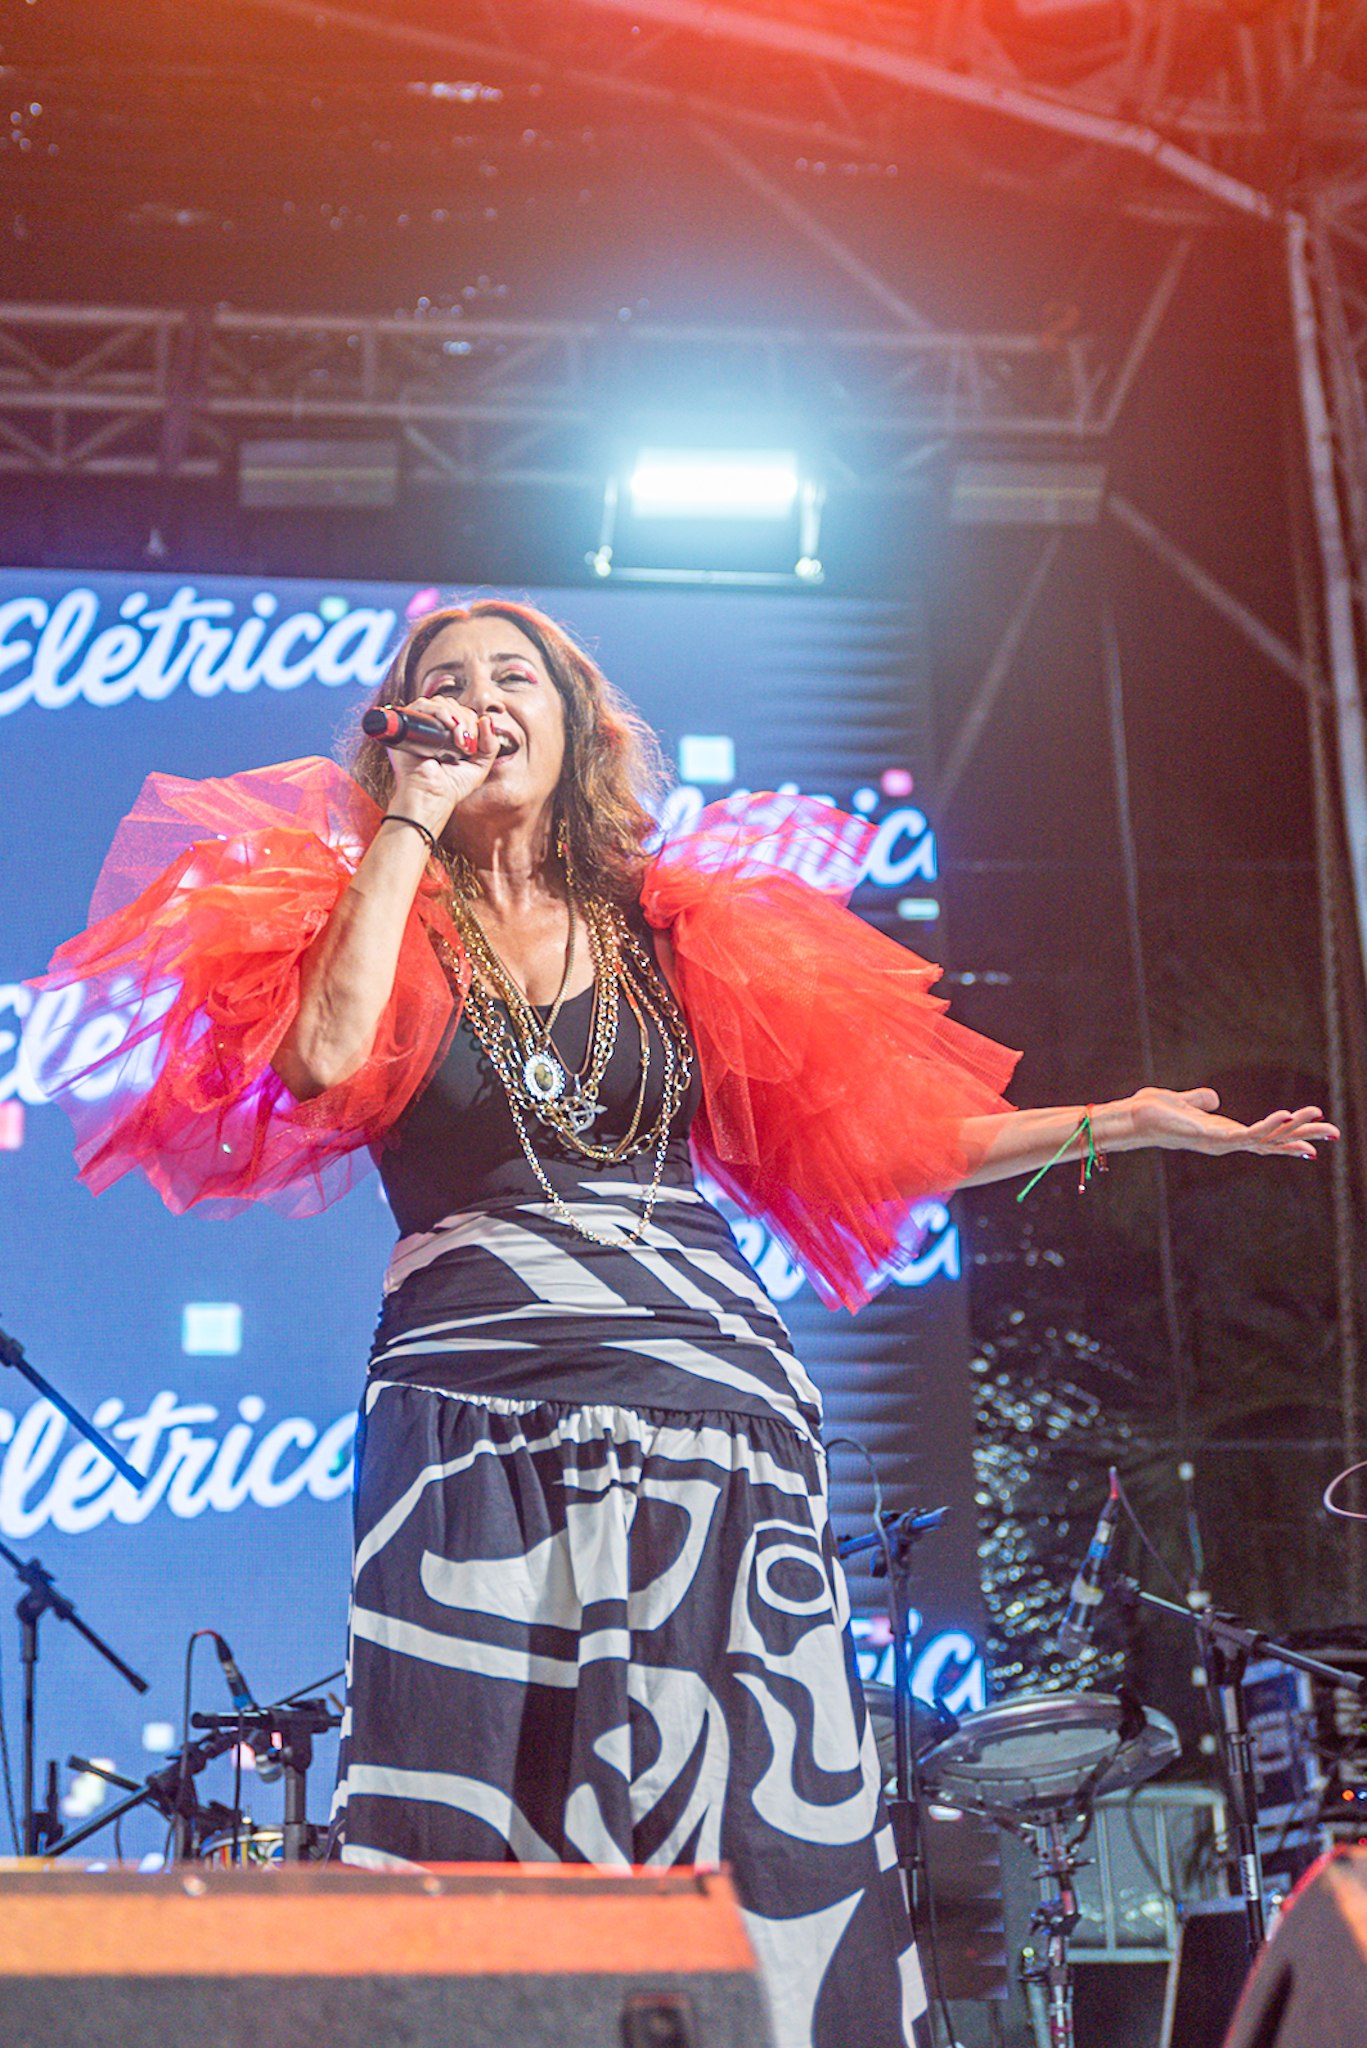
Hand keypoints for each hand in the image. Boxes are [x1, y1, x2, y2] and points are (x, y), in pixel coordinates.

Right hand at [385, 699, 500, 831]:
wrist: (431, 798)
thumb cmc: (451, 786)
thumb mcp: (480, 765)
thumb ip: (490, 743)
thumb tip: (487, 718)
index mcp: (446, 734)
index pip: (461, 712)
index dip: (471, 721)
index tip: (472, 745)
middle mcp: (431, 728)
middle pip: (452, 704)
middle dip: (465, 720)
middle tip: (465, 745)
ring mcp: (418, 726)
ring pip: (439, 703)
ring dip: (455, 716)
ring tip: (458, 739)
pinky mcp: (405, 727)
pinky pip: (421, 706)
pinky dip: (439, 711)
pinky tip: (449, 725)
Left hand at [1125, 1085, 1339, 1160]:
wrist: (1133, 1117)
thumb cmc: (1154, 1112)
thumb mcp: (1184, 1102)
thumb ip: (1200, 1100)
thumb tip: (1213, 1098)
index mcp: (1224, 1134)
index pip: (1265, 1138)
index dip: (1289, 1139)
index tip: (1316, 1145)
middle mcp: (1226, 1142)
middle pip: (1274, 1142)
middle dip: (1305, 1138)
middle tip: (1336, 1134)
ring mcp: (1220, 1142)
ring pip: (1268, 1138)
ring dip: (1295, 1129)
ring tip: (1320, 1119)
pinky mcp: (1212, 1137)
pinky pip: (1246, 1135)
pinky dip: (1268, 1126)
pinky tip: (1285, 1116)